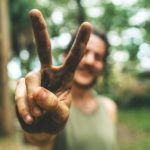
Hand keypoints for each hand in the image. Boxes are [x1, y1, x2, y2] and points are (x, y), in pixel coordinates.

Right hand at [15, 9, 91, 133]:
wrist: (42, 128)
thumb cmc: (55, 119)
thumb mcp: (61, 115)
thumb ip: (53, 105)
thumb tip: (38, 92)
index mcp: (65, 76)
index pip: (74, 57)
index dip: (80, 42)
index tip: (87, 24)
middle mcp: (49, 73)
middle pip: (44, 48)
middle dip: (39, 31)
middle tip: (34, 12)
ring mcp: (34, 78)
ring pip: (30, 81)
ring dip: (33, 102)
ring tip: (38, 116)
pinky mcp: (21, 87)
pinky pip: (20, 94)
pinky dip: (24, 108)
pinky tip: (31, 118)